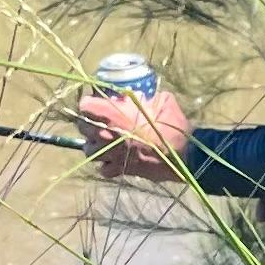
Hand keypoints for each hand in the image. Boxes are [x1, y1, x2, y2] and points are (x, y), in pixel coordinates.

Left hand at [76, 80, 193, 179]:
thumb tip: (135, 94)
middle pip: (82, 127)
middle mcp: (105, 134)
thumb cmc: (171, 126)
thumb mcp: (160, 101)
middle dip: (89, 122)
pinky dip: (105, 163)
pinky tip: (114, 158)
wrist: (182, 155)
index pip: (85, 105)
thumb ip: (143, 96)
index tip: (96, 102)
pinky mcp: (119, 170)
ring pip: (89, 149)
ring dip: (94, 144)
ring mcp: (110, 154)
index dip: (89, 102)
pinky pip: (103, 168)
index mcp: (112, 114)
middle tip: (101, 120)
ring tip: (104, 141)